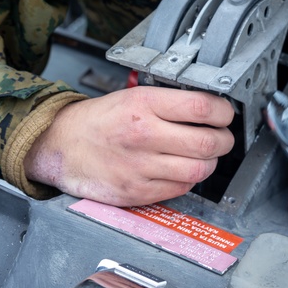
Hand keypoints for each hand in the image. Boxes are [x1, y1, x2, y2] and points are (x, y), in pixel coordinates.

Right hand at [23, 86, 234, 205]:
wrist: (61, 146)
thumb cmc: (98, 120)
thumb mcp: (132, 95)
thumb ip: (169, 101)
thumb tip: (209, 106)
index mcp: (143, 105)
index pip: (201, 107)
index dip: (224, 111)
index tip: (226, 113)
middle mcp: (143, 135)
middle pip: (207, 142)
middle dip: (224, 140)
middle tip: (222, 136)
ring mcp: (140, 167)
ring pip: (199, 170)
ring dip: (210, 162)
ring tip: (205, 154)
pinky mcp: (137, 191)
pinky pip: (180, 189)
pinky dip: (189, 180)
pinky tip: (182, 169)